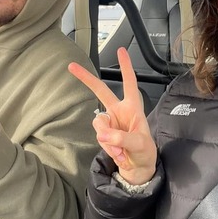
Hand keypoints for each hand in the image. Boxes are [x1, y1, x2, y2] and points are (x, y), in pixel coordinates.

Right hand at [68, 47, 156, 184]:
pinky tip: (118, 154)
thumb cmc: (144, 151)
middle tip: (72, 66)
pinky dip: (108, 147)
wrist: (138, 168)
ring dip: (108, 139)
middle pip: (101, 91)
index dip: (126, 66)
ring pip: (98, 123)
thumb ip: (122, 137)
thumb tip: (103, 133)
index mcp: (133, 107)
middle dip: (86, 79)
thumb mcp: (139, 145)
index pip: (129, 83)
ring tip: (122, 151)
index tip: (121, 51)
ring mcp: (110, 122)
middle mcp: (119, 111)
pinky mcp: (103, 133)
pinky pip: (99, 136)